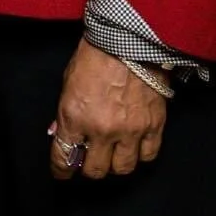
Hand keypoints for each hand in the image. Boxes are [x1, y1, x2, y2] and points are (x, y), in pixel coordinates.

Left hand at [49, 38, 167, 179]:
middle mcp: (102, 130)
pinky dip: (140, 155)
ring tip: (111, 155)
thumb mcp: (68, 83)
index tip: (61, 173)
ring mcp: (130, 131)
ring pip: (123, 169)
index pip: (64, 157)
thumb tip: (61, 133)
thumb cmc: (93, 57)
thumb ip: (65, 113)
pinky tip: (134, 148)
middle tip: (88, 161)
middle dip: (88, 169)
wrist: (128, 42)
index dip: (61, 170)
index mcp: (75, 117)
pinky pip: (148, 156)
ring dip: (114, 165)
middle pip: (95, 170)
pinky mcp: (154, 126)